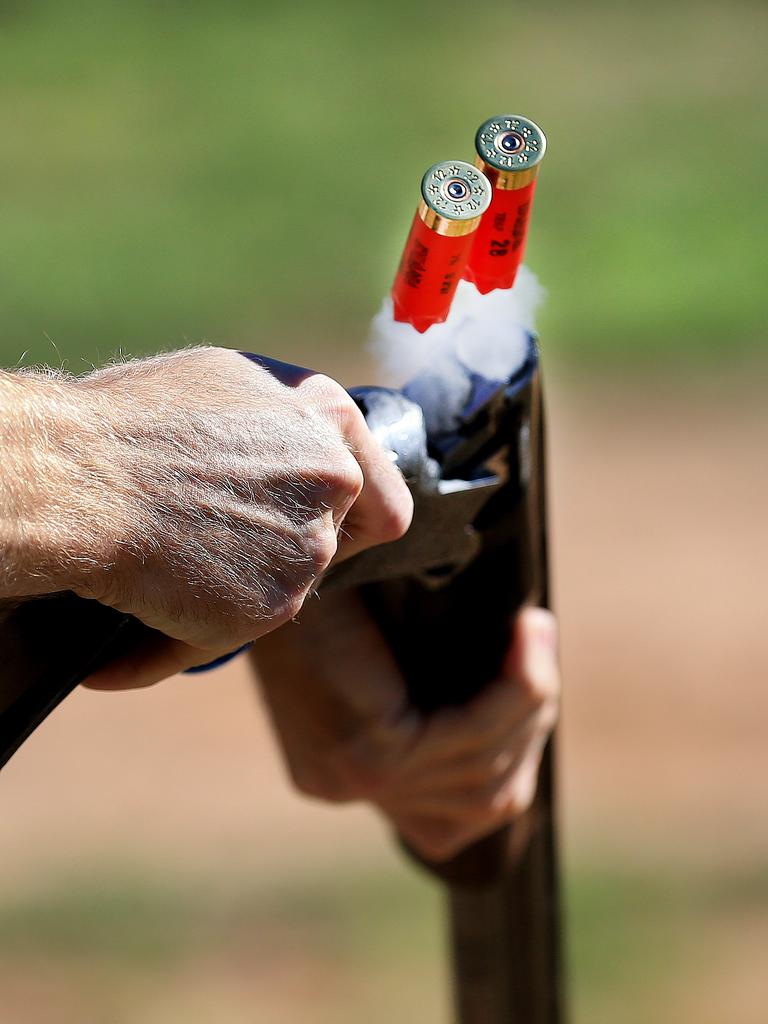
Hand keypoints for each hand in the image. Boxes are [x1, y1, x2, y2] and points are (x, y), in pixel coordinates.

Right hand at [0, 350, 411, 686]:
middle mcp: (334, 480)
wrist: (78, 479)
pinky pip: (234, 633)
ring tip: (166, 570)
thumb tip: (296, 453)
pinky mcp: (273, 606)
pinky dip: (183, 636)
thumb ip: (284, 423)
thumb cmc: (131, 422)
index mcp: (329, 417)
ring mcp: (310, 547)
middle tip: (226, 545)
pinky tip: (136, 628)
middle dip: (289, 551)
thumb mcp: (226, 386)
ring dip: (234, 592)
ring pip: (287, 587)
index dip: (355, 517)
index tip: (327, 528)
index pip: (383, 492)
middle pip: (337, 542)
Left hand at [251, 591, 558, 861]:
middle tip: (536, 644)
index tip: (526, 685)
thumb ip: (423, 691)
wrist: (262, 545)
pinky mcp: (366, 751)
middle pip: (480, 799)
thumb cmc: (322, 582)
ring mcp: (353, 779)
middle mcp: (342, 785)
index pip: (447, 819)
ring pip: (485, 774)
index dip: (507, 759)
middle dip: (528, 724)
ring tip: (533, 636)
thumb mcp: (376, 646)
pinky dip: (516, 688)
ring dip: (529, 704)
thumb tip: (509, 705)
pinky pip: (472, 735)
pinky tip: (525, 636)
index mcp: (340, 771)